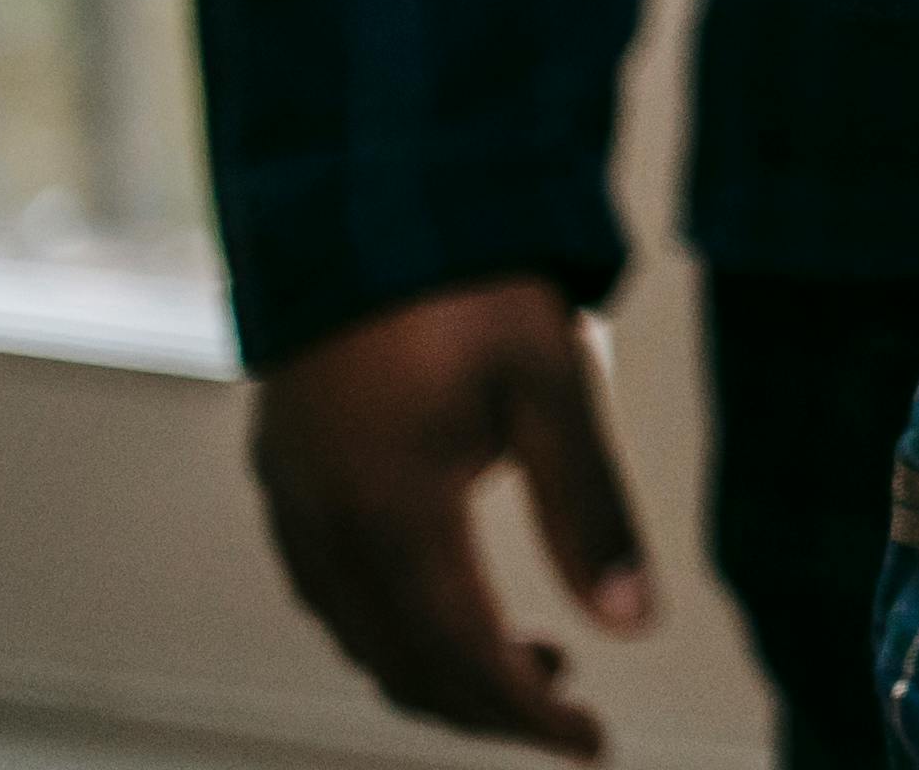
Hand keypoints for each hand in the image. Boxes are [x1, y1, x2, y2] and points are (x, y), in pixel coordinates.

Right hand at [249, 275, 653, 755]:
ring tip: (533, 660)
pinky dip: (392, 628)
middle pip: (402, 668)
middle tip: (566, 714)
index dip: (527, 716)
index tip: (591, 746)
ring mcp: (292, 507)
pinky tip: (453, 602)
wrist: (368, 203)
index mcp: (394, 514)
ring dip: (438, 672)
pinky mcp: (282, 481)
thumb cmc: (474, 289)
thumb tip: (636, 625)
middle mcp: (326, 529)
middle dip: (486, 707)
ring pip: (358, 640)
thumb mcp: (554, 385)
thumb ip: (591, 510)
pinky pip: (329, 596)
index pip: (463, 658)